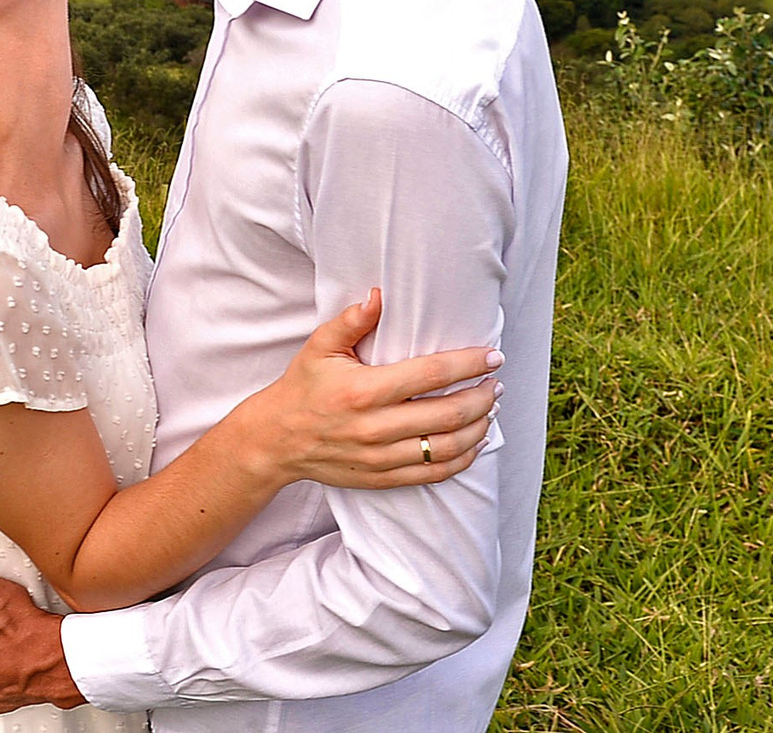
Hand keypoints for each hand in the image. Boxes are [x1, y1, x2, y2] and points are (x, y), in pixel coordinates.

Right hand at [241, 289, 502, 489]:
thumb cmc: (302, 387)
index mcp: (364, 390)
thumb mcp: (319, 347)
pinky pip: (434, 474)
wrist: (276, 440)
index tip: (493, 356)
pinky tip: (474, 442)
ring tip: (490, 409)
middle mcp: (376, 427)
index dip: (469, 364)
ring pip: (447, 447)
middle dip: (483, 397)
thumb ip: (351, 321)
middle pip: (449, 414)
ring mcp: (381, 457)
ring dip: (478, 427)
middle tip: (496, 383)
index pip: (432, 375)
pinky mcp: (383, 478)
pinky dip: (462, 459)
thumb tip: (380, 295)